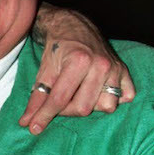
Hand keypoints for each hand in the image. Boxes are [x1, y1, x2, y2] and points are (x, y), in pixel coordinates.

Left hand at [19, 6, 135, 133]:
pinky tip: (99, 91)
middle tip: (60, 101)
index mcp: (79, 61)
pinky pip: (125, 97)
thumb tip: (27, 123)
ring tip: (79, 94)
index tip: (34, 127)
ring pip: (107, 106)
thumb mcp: (44, 72)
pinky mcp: (125, 71)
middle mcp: (101, 64)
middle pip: (84, 107)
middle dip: (67, 111)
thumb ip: (36, 98)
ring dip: (91, 105)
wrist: (74, 27)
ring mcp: (115, 68)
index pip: (61, 99)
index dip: (46, 115)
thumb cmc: (58, 49)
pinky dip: (113, 98)